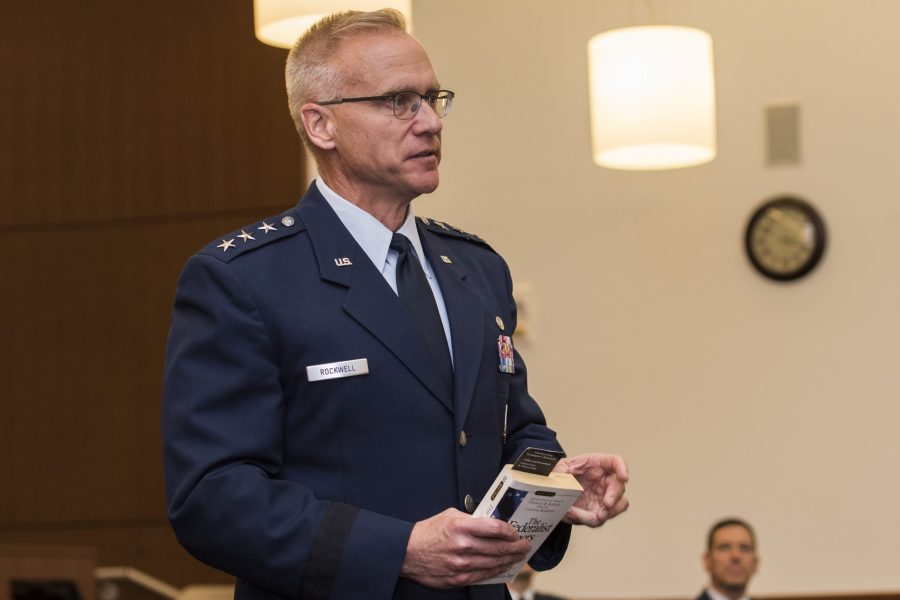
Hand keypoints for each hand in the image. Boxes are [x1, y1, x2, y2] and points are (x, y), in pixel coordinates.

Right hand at [400, 508, 530, 587]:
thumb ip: (470, 518)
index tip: (515, 532)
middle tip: (525, 545)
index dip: (510, 531)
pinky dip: (496, 571)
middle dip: (516, 547)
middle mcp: (464, 546)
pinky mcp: (459, 578)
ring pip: (494, 563)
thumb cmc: (428, 532)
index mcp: (462, 527)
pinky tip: (503, 567)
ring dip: (510, 560)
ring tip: (518, 556)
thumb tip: (489, 521)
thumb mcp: (449, 515)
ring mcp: (462, 564)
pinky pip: (484, 575)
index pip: (495, 529)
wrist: (407, 552)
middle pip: (499, 548)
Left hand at [553, 453, 628, 526]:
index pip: (616, 462)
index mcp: (598, 465)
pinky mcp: (597, 511)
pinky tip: (574, 513)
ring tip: (594, 516)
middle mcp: (604, 481)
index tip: (624, 477)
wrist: (557, 490)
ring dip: (607, 513)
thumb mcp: (559, 467)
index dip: (622, 468)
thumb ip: (560, 470)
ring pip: (617, 507)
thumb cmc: (564, 474)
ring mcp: (603, 497)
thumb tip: (564, 475)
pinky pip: (599, 519)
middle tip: (606, 504)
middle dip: (614, 497)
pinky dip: (587, 519)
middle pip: (619, 487)